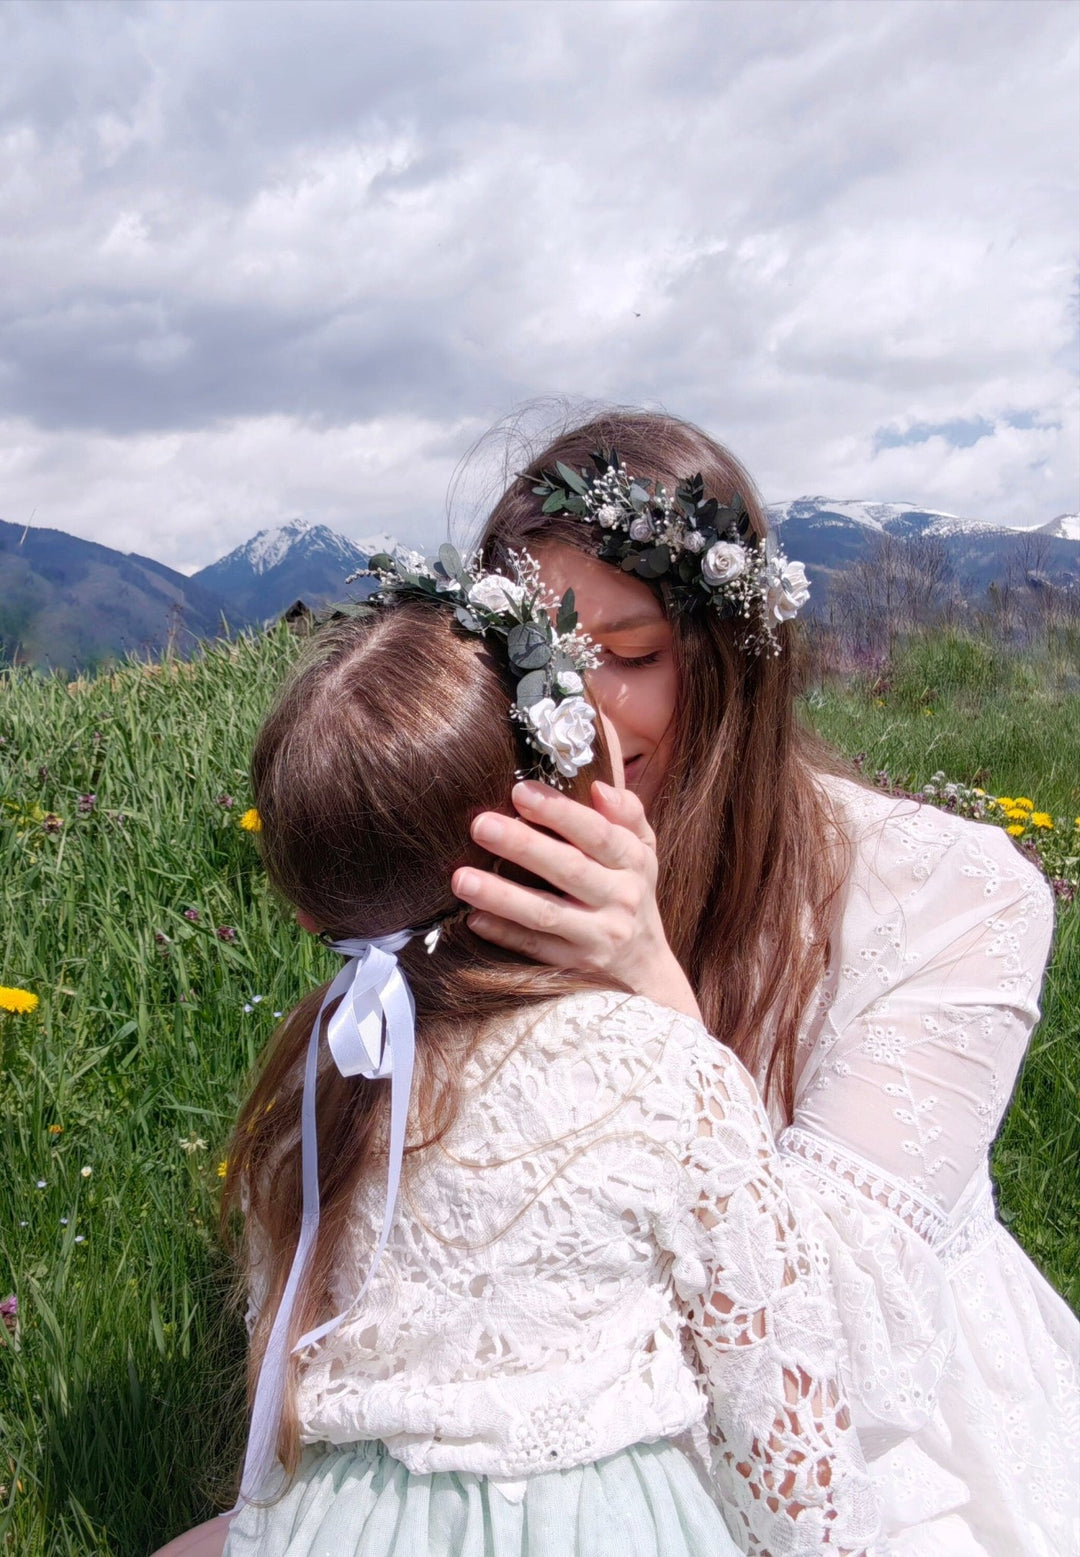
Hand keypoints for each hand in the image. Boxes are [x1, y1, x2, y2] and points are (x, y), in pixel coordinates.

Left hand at [452, 780, 702, 1022]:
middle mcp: (619, 899)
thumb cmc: (632, 894)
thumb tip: (597, 786)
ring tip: (462, 878)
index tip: (520, 792)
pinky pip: (535, 949)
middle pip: (569, 869)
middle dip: (523, 846)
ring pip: (545, 913)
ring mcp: (597, 937)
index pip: (597, 833)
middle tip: (480, 825)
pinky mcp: (575, 967)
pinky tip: (473, 918)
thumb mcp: (643, 851)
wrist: (646, 972)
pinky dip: (504, 934)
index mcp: (632, 862)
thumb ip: (627, 813)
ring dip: (502, 895)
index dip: (559, 812)